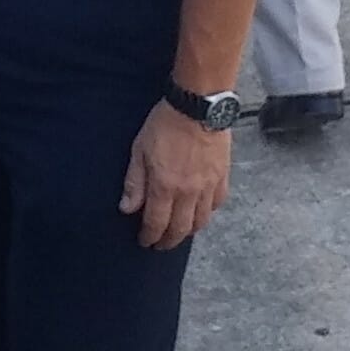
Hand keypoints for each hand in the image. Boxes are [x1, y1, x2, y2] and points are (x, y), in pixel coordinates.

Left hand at [120, 98, 232, 250]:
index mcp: (165, 186)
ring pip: (201, 221)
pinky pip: (217, 204)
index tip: (145, 241)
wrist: (198, 105)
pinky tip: (201, 212)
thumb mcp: (139, 149)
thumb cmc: (165, 123)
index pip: (156, 223)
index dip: (149, 237)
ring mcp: (208, 186)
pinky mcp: (222, 176)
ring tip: (179, 232)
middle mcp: (188, 192)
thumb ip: (134, 182)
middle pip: (180, 229)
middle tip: (160, 244)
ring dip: (188, 231)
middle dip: (168, 241)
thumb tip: (127, 208)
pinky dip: (208, 213)